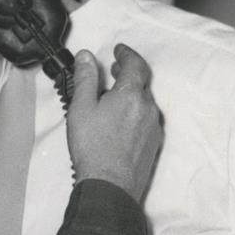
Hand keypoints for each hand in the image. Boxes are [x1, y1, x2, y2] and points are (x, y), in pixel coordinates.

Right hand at [67, 45, 162, 200]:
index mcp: (131, 95)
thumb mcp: (81, 108)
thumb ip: (85, 79)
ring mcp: (153, 127)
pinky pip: (145, 119)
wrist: (110, 185)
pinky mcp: (153, 143)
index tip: (119, 50)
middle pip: (141, 83)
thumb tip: (86, 57)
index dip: (126, 54)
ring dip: (130, 95)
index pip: (135, 64)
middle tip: (113, 69)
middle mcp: (148, 108)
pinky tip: (118, 122)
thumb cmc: (93, 149)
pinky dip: (134, 112)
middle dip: (127, 73)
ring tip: (111, 99)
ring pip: (144, 102)